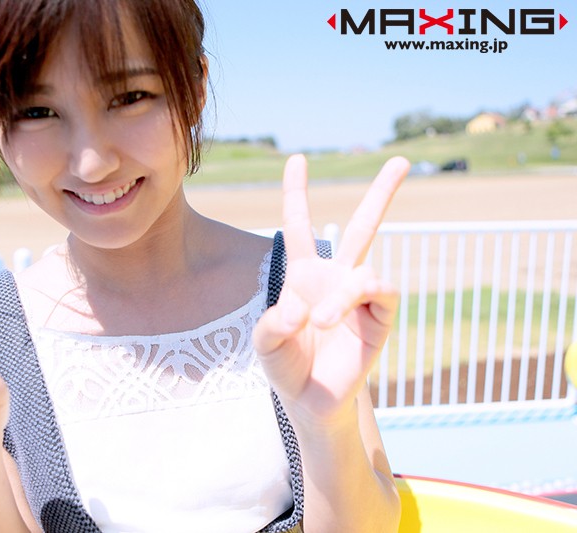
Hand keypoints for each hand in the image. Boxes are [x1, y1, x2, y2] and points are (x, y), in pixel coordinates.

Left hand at [253, 155, 408, 424]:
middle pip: (362, 227)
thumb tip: (303, 309)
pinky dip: (358, 301)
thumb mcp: (265, 345)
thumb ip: (272, 326)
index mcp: (304, 275)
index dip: (297, 193)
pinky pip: (382, 295)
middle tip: (402, 160)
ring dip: (340, 297)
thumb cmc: (286, 367)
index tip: (297, 159)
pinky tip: (337, 320)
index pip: (300, 226)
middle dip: (381, 194)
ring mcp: (360, 298)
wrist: (310, 403)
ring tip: (319, 324)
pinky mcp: (379, 321)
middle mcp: (336, 278)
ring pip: (365, 272)